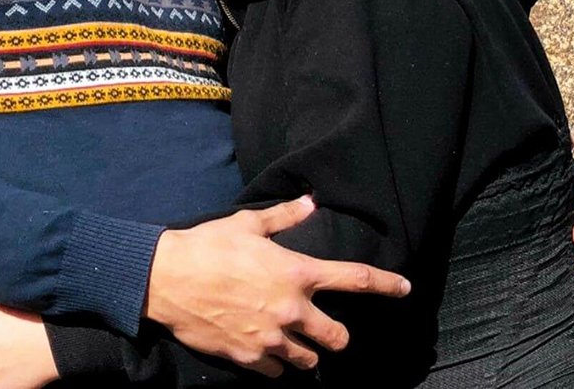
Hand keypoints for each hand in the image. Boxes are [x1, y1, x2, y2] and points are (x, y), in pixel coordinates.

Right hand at [145, 196, 410, 376]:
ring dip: (307, 351)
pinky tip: (267, 350)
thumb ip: (285, 216)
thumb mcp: (248, 223)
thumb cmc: (209, 245)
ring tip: (293, 340)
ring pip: (310, 360)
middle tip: (324, 327)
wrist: (167, 280)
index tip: (405, 289)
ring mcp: (272, 339)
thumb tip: (310, 201)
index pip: (355, 280)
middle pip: (338, 337)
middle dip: (336, 334)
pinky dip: (277, 364)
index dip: (386, 285)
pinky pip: (278, 373)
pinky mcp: (250, 359)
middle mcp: (291, 309)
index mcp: (296, 272)